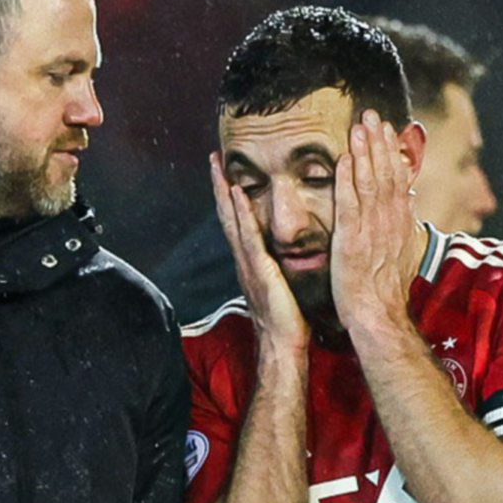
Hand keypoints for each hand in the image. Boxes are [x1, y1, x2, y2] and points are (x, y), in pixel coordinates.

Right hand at [210, 151, 308, 350]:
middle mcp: (244, 259)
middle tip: (214, 157)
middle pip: (227, 215)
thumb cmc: (288, 319)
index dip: (229, 197)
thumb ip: (279, 267)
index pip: (237, 222)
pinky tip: (236, 194)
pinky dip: (240, 213)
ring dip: (223, 191)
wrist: (283, 345)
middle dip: (219, 186)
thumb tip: (287, 253)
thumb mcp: (282, 285)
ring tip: (218, 166)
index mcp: (251, 261)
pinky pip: (247, 236)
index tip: (226, 173)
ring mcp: (248, 263)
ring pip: (232, 219)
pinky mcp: (259, 269)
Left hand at [330, 110, 423, 334]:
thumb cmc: (385, 290)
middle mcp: (389, 221)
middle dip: (379, 142)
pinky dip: (348, 180)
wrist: (378, 315)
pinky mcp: (351, 240)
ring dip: (365, 152)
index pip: (397, 179)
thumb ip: (403, 225)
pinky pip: (350, 204)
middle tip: (372, 114)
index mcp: (400, 223)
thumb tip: (407, 203)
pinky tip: (345, 158)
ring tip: (360, 125)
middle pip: (386, 173)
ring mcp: (371, 229)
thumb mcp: (402, 252)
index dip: (391, 151)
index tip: (386, 128)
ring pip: (370, 182)